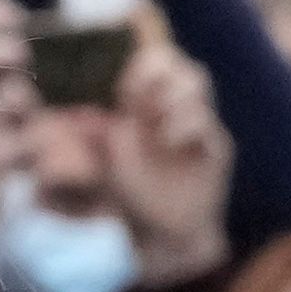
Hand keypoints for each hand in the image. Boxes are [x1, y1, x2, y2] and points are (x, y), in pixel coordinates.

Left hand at [98, 40, 228, 283]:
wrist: (162, 233)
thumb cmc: (132, 192)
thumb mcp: (106, 159)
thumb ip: (93, 134)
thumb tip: (75, 115)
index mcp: (151, 101)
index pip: (153, 58)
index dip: (138, 63)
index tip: (120, 89)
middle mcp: (177, 106)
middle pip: (178, 61)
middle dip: (155, 73)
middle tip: (134, 98)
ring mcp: (199, 123)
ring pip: (196, 79)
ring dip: (170, 95)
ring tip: (151, 121)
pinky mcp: (215, 147)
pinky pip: (207, 120)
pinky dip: (184, 124)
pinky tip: (167, 141)